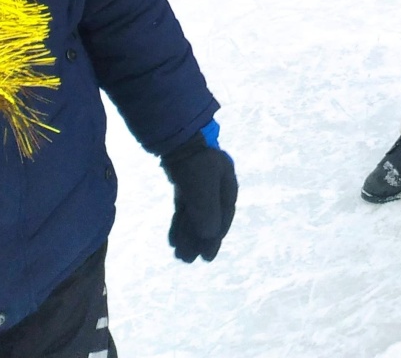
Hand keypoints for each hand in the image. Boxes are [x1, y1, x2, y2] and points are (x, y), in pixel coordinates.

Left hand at [162, 128, 237, 262]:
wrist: (178, 140)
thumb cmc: (196, 165)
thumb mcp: (203, 190)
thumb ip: (208, 213)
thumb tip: (209, 237)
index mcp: (228, 186)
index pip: (224, 217)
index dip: (215, 238)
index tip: (207, 257)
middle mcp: (217, 186)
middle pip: (209, 218)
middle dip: (199, 240)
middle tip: (189, 260)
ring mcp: (200, 185)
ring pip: (195, 215)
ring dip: (188, 235)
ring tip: (179, 255)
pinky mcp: (186, 184)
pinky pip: (185, 209)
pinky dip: (180, 225)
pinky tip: (173, 240)